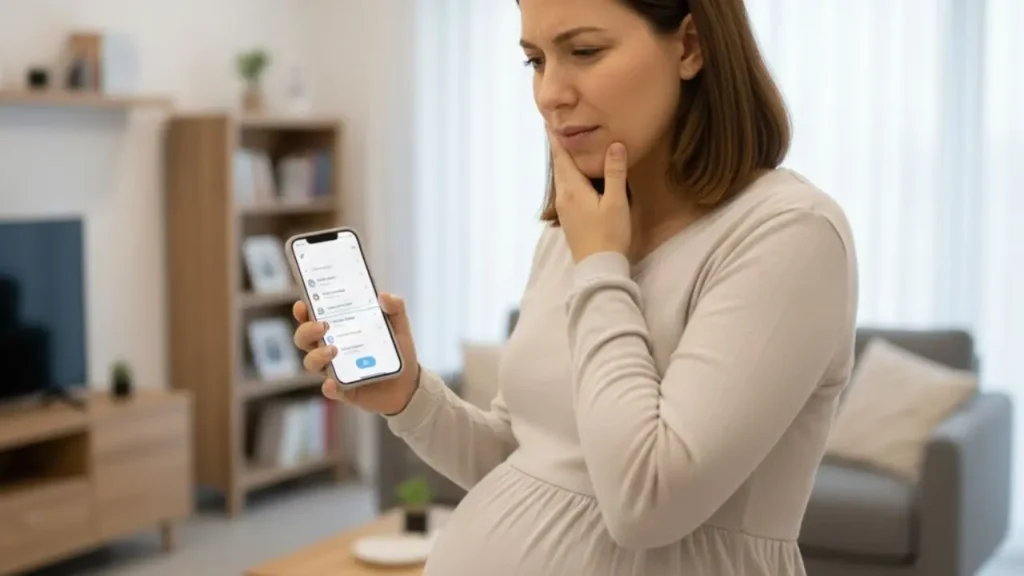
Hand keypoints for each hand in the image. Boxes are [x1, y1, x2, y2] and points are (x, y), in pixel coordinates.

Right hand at [292, 293, 419, 415]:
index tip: (303, 304)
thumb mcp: (399, 326)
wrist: (409, 383)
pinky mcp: (344, 390)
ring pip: (311, 363)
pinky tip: (333, 382)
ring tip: (333, 350)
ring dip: (317, 355)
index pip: (312, 317)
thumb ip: (395, 308)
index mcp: (338, 329)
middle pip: (304, 339)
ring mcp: (335, 370)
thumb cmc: (397, 351)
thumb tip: (383, 295)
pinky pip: (330, 390)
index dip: (303, 311)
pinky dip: (329, 387)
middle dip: (307, 330)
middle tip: (323, 326)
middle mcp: (330, 348)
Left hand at [548, 132, 631, 261]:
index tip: (549, 121)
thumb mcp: (616, 202)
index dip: (556, 138)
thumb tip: (615, 144)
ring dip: (563, 162)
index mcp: (572, 188)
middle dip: (559, 147)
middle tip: (557, 128)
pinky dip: (569, 176)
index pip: (561, 157)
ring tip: (566, 148)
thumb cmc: (609, 234)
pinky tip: (576, 177)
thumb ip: (615, 172)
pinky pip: (566, 189)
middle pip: (559, 166)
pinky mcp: (570, 218)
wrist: (598, 267)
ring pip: (562, 178)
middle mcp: (564, 197)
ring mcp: (565, 209)